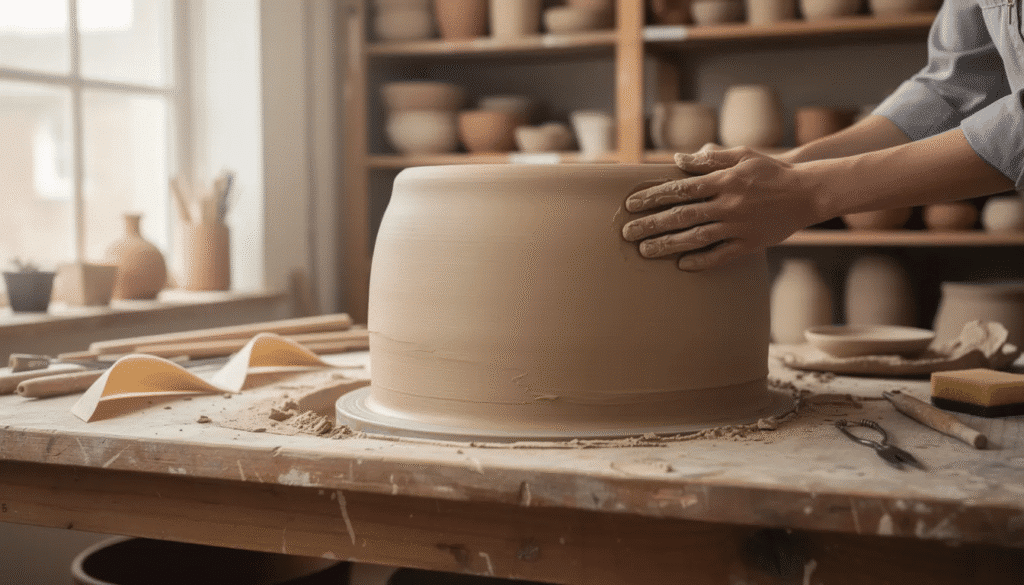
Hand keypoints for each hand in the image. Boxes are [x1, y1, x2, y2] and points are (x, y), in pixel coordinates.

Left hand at [622, 147, 823, 270]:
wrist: (809, 193)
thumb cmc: (772, 171)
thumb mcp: (743, 156)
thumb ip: (709, 159)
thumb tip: (678, 159)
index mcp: (724, 180)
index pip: (680, 188)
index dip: (653, 196)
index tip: (631, 204)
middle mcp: (728, 204)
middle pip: (682, 215)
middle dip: (651, 224)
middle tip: (627, 233)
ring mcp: (738, 225)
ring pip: (696, 238)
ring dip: (668, 245)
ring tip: (645, 251)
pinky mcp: (750, 243)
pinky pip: (721, 255)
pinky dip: (701, 261)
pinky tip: (681, 265)